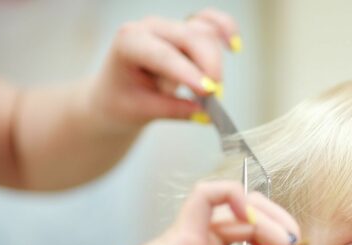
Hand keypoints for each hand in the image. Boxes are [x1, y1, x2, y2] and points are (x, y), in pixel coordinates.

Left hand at [88, 8, 239, 129]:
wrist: (117, 93)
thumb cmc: (123, 100)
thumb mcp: (141, 111)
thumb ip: (173, 110)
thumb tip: (205, 114)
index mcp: (129, 42)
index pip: (163, 54)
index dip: (187, 72)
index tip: (208, 92)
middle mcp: (151, 28)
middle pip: (190, 37)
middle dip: (208, 66)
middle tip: (216, 97)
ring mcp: (170, 27)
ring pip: (204, 33)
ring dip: (214, 62)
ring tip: (209, 92)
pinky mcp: (187, 31)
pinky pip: (210, 22)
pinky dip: (225, 29)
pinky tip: (234, 46)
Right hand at [95, 181, 312, 244]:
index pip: (250, 236)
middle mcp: (200, 241)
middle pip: (253, 215)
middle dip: (285, 231)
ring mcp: (191, 234)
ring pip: (240, 203)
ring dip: (273, 219)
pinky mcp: (182, 232)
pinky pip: (210, 195)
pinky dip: (237, 197)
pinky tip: (256, 222)